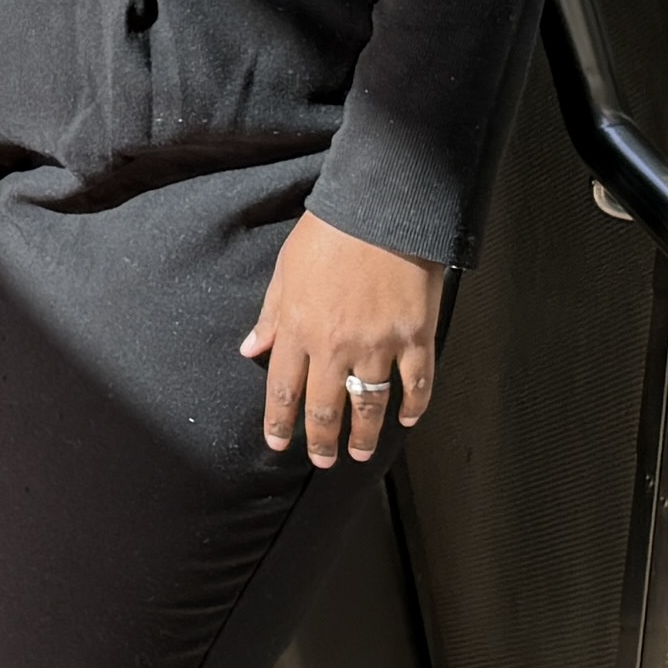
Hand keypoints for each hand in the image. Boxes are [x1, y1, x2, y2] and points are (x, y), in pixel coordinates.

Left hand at [245, 212, 445, 464]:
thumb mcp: (286, 270)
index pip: (282, 389)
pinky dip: (412, 406)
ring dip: (365, 435)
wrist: (382, 208)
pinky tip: (407, 418)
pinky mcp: (415, 337)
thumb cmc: (330, 232)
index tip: (278, 443)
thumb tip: (252, 348)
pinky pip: (415, 384)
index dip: (280, 422)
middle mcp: (334, 345)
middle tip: (323, 459)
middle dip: (321, 441)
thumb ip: (271, 315)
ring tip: (362, 453)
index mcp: (298, 328)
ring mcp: (377, 344)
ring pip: (368, 405)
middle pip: (324, 408)